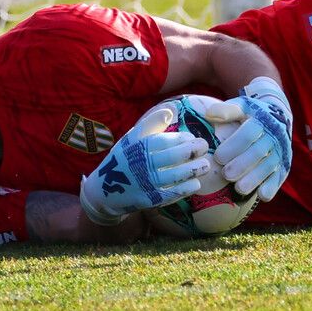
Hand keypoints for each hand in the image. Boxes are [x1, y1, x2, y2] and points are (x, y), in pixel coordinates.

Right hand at [79, 105, 210, 225]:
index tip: (190, 137)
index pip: (163, 141)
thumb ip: (150, 124)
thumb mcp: (131, 138)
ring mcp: (146, 184)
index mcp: (136, 148)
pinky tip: (196, 183)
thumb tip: (170, 110)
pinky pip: (171, 194)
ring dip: (193, 170)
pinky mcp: (150, 200)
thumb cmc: (124, 159)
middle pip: (171, 157)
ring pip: (175, 176)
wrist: (106, 191)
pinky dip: (185, 188)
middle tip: (203, 146)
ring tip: (205, 165)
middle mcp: (141, 165)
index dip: (180, 139)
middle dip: (191, 151)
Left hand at [205, 77, 292, 201]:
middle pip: (258, 152)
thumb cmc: (251, 114)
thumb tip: (209, 114)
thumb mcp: (241, 107)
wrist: (279, 115)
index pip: (248, 133)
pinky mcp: (285, 163)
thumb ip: (226, 111)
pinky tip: (262, 196)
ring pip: (269, 166)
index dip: (234, 145)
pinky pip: (280, 176)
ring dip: (255, 178)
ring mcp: (281, 151)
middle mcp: (274, 135)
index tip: (218, 157)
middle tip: (226, 175)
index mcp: (261, 120)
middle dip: (242, 164)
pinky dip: (272, 186)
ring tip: (239, 189)